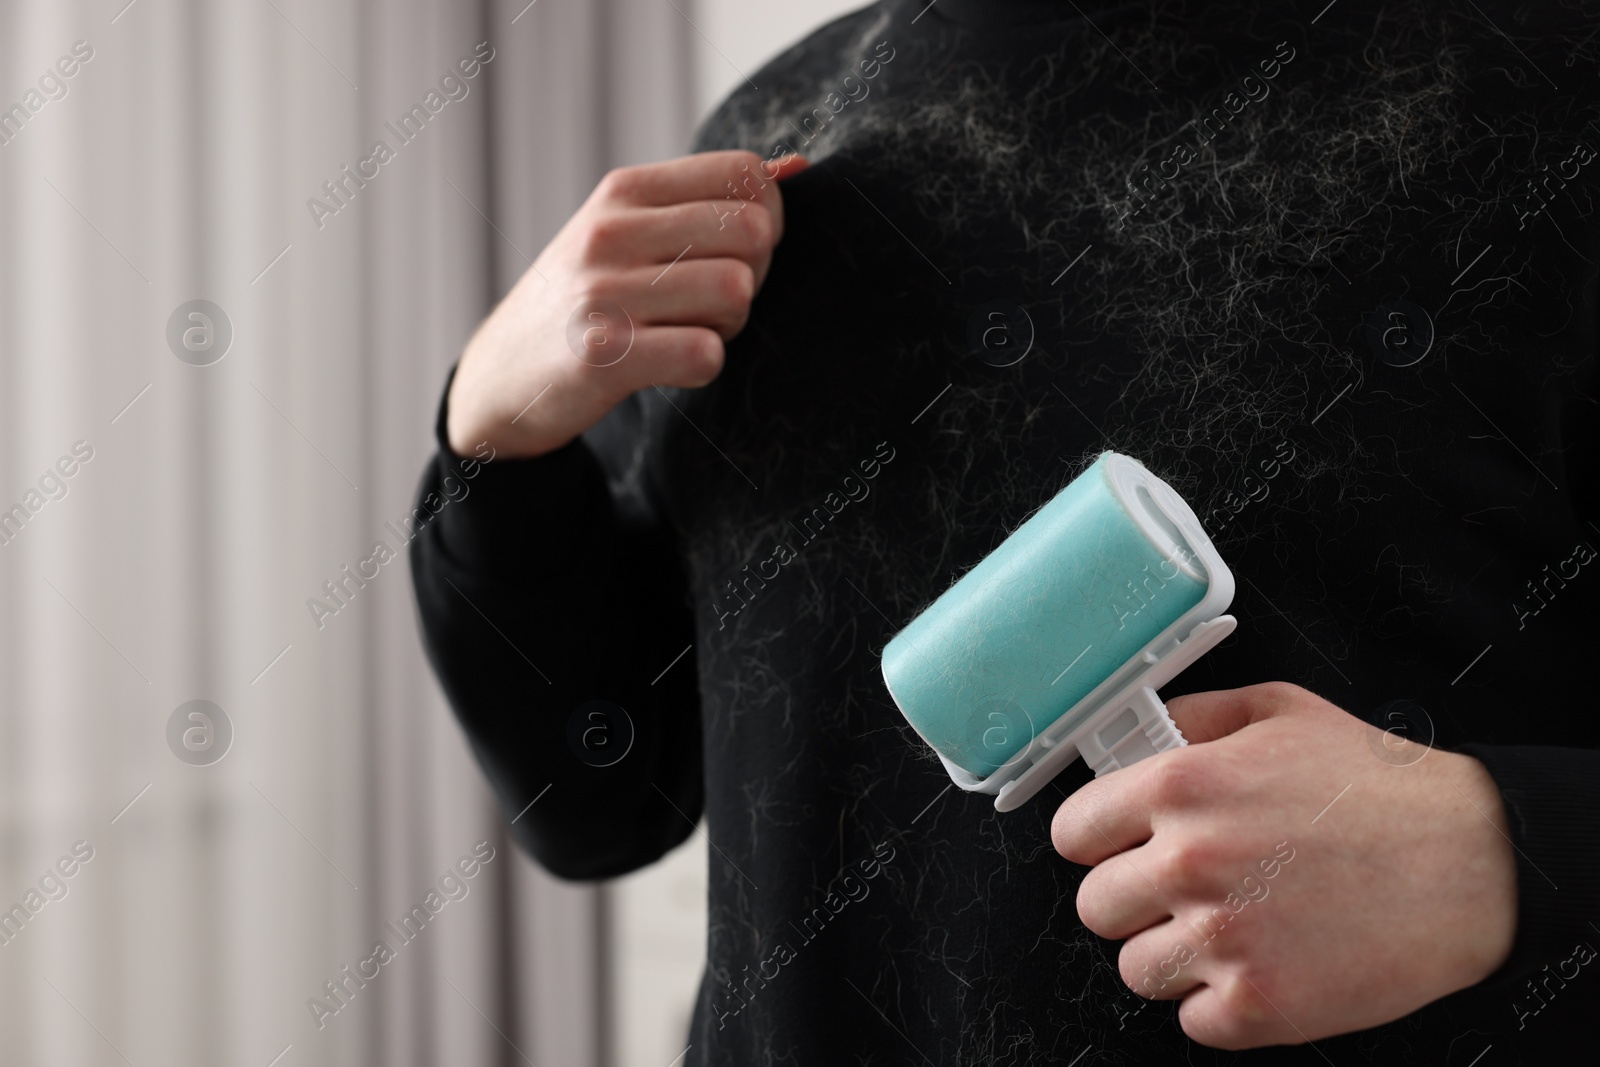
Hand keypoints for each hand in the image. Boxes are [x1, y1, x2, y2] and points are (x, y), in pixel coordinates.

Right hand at [446, 149, 809, 457]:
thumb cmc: (585, 299)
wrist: (501, 375)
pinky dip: (703, 364)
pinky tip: (668, 364)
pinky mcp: (602, 355)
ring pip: (735, 291)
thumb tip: (797, 167)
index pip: (744, 173)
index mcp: (624, 190)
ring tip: (688, 330)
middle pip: (751, 232)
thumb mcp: (626, 231)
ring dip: (729, 323)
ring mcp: (602, 292)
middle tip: (713, 301)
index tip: (737, 251)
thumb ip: (704, 200)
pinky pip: (705, 352)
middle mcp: (610, 231)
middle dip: (754, 274)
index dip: (766, 216)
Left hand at [1051, 681, 1517, 1048]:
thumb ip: (1191, 717)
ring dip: (1171, 954)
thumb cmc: (1379, 786)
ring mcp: (1221, 940)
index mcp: (1180, 786)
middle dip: (1132, 898)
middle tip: (1180, 891)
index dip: (1095, 840)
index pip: (1071, 832)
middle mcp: (1189, 863)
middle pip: (1094, 906)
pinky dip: (1220, 1002)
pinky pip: (1191, 1020)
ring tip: (1227, 928)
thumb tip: (1135, 733)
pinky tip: (1261, 962)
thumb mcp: (1277, 712)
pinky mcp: (1258, 1006)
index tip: (1115, 847)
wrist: (1473, 862)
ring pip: (1135, 969)